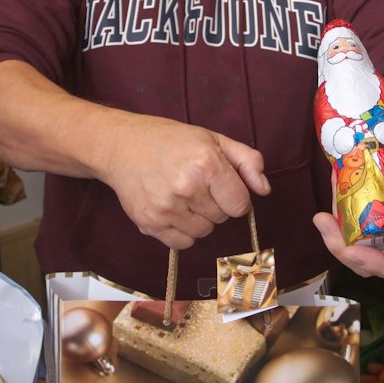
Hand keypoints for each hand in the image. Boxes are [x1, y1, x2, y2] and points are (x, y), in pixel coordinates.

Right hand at [92, 117, 270, 248]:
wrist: (120, 147)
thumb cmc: (169, 141)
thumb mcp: (213, 139)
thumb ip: (247, 161)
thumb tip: (264, 190)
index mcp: (206, 165)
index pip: (240, 205)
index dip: (235, 196)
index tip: (221, 185)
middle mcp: (187, 188)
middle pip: (222, 218)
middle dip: (215, 204)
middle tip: (196, 184)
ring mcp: (166, 209)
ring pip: (204, 232)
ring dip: (199, 218)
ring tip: (182, 196)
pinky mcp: (150, 224)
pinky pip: (183, 243)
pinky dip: (182, 231)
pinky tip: (171, 209)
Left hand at [312, 128, 383, 282]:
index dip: (377, 265)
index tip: (353, 252)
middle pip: (372, 262)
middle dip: (345, 251)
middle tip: (325, 226)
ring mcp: (383, 231)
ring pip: (356, 250)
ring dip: (335, 239)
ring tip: (322, 219)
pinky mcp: (367, 220)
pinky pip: (349, 230)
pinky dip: (336, 224)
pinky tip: (326, 210)